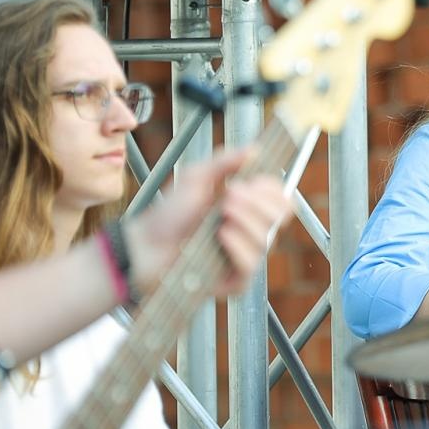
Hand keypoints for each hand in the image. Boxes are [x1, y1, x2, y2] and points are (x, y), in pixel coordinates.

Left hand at [124, 147, 290, 296]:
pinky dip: (237, 247)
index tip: (247, 182)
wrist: (146, 245)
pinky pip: (251, 264)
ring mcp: (246, 256)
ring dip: (244, 222)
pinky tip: (220, 237)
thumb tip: (255, 149)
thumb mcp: (196, 178)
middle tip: (229, 198)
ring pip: (267, 240)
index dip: (272, 190)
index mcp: (249, 208)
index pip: (282, 199)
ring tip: (219, 218)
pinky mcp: (236, 279)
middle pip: (281, 218)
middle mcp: (252, 232)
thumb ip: (225, 161)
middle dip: (257, 203)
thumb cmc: (169, 214)